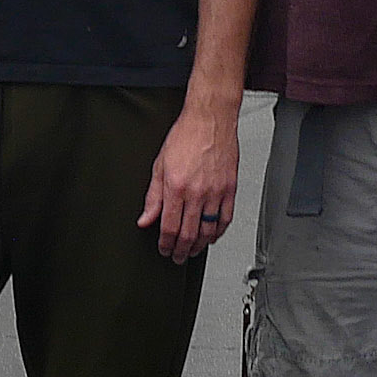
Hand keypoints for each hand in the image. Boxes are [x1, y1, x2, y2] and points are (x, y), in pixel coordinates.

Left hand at [137, 103, 239, 264]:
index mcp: (176, 187)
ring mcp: (216, 192)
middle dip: (181, 250)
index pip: (169, 227)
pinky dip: (218, 232)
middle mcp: (197, 192)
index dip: (165, 244)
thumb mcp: (160, 165)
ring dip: (199, 246)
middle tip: (177, 256)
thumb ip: (153, 196)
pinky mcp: (230, 189)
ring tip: (192, 250)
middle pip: (189, 234)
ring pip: (208, 231)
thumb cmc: (186, 136)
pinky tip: (212, 236)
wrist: (210, 120)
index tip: (164, 249)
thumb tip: (145, 218)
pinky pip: (226, 219)